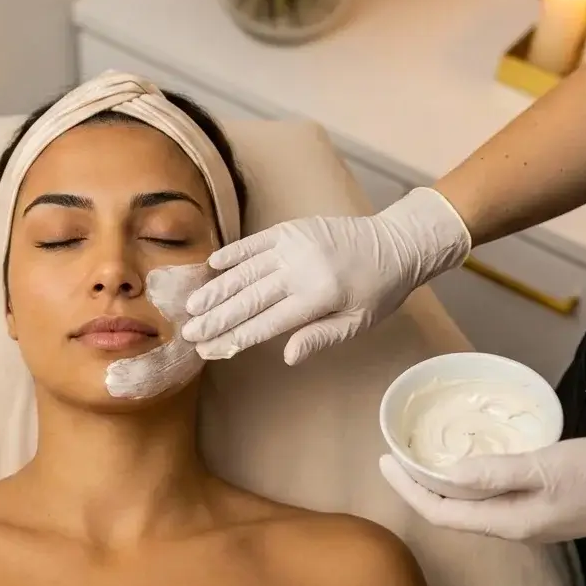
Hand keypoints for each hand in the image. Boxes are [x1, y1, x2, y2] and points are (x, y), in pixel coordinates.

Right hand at [180, 188, 470, 364]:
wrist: (396, 243)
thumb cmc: (378, 291)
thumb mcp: (358, 323)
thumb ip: (320, 337)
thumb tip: (286, 356)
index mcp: (318, 297)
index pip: (266, 323)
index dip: (235, 337)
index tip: (210, 349)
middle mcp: (301, 270)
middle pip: (249, 299)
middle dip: (216, 317)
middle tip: (190, 332)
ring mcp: (294, 245)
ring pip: (246, 271)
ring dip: (217, 289)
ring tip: (192, 306)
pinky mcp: (292, 229)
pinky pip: (256, 242)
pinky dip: (233, 254)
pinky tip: (212, 266)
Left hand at [378, 436, 585, 566]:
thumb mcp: (545, 467)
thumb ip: (495, 472)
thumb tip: (447, 472)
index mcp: (507, 522)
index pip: (441, 512)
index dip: (408, 489)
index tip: (385, 460)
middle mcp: (512, 526)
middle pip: (451, 511)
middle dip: (418, 485)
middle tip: (396, 453)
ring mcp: (528, 517)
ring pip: (470, 504)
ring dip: (442, 482)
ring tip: (422, 454)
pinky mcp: (542, 503)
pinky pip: (492, 494)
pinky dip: (470, 477)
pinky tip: (469, 457)